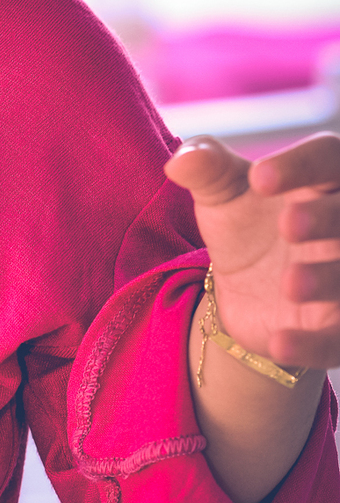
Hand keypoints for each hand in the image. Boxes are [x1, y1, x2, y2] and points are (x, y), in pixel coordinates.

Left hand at [165, 132, 339, 370]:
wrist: (244, 291)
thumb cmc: (244, 226)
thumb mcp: (221, 194)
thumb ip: (205, 168)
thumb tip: (180, 161)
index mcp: (322, 182)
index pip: (328, 157)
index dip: (301, 164)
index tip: (259, 177)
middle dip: (327, 219)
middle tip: (288, 224)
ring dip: (328, 280)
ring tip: (290, 283)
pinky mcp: (335, 330)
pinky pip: (335, 340)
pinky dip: (312, 344)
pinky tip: (280, 344)